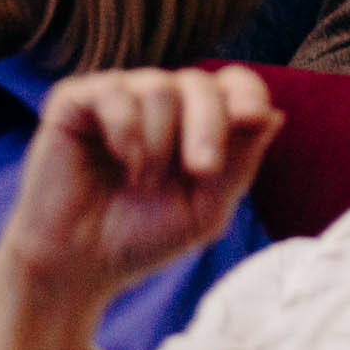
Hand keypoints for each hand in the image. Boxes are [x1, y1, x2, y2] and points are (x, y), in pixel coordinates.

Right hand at [0, 66, 284, 349]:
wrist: (78, 267)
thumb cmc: (144, 236)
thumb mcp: (207, 208)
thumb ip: (241, 161)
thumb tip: (274, 113)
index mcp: (199, 120)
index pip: (235, 84)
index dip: (247, 94)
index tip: (251, 120)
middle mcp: (162, 101)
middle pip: (202, 82)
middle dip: (209, 126)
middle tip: (202, 170)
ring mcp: (119, 98)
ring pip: (160, 87)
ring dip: (159, 143)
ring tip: (143, 181)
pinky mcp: (75, 103)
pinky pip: (113, 91)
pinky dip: (126, 129)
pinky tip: (121, 160)